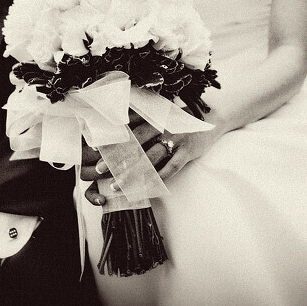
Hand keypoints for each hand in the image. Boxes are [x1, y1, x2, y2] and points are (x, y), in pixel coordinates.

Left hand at [81, 110, 220, 205]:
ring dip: (132, 173)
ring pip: (150, 158)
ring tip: (117, 185)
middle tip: (101, 170)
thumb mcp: (162, 118)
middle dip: (117, 158)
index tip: (95, 150)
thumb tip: (120, 134)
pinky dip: (158, 177)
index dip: (112, 140)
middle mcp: (162, 126)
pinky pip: (171, 167)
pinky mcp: (187, 150)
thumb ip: (144, 124)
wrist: (211, 119)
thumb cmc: (181, 121)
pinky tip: (146, 187)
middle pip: (136, 145)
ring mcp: (175, 138)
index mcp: (153, 118)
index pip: (128, 130)